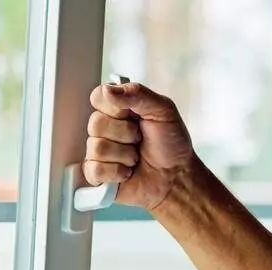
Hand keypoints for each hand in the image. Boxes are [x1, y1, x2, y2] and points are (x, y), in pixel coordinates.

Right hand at [84, 82, 194, 209]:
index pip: (98, 97)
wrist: (176, 177)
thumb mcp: (163, 110)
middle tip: (139, 139)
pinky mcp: (96, 174)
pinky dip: (116, 172)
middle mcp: (105, 129)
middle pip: (95, 124)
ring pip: (96, 148)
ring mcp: (98, 152)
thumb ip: (137, 93)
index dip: (115, 108)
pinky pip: (94, 170)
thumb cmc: (172, 144)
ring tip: (136, 158)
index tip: (134, 115)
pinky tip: (126, 172)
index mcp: (118, 109)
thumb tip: (107, 89)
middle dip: (125, 134)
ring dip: (124, 155)